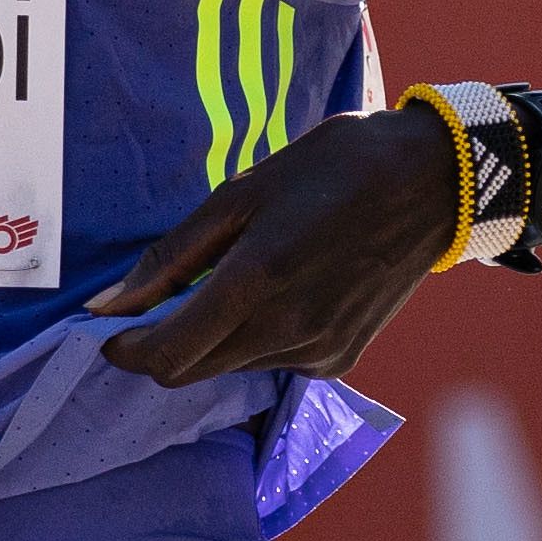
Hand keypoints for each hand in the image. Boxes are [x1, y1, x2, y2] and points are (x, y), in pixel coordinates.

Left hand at [94, 104, 462, 388]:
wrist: (432, 182)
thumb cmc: (332, 169)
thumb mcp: (241, 192)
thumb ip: (171, 257)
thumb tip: (109, 305)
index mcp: (256, 282)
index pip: (167, 355)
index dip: (127, 350)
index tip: (112, 329)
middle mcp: (287, 330)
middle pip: (192, 371)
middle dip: (164, 345)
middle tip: (163, 300)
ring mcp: (318, 352)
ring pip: (231, 368)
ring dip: (215, 339)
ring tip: (239, 278)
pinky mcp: (340, 360)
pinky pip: (274, 363)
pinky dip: (258, 339)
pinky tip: (280, 292)